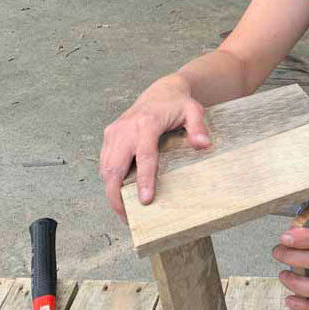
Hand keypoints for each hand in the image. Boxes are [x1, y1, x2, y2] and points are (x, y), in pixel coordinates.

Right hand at [99, 74, 210, 222]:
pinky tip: (118, 195)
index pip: (144, 157)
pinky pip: (105, 163)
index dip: (144, 180)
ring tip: (122, 212)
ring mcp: (114, 132)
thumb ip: (198, 128)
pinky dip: (109, 181)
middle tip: (126, 218)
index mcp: (146, 124)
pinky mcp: (110, 136)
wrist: (161, 91)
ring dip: (111, 191)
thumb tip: (203, 145)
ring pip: (106, 168)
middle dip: (116, 195)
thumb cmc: (179, 105)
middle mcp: (126, 129)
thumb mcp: (194, 111)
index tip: (145, 200)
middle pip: (115, 167)